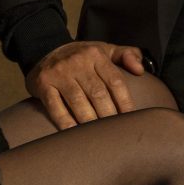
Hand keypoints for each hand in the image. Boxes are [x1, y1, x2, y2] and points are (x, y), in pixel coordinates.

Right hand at [26, 41, 147, 128]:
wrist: (45, 49)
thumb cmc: (82, 56)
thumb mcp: (105, 49)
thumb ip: (126, 55)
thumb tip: (140, 70)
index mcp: (95, 54)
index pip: (115, 81)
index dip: (124, 102)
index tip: (130, 118)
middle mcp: (77, 62)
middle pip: (98, 94)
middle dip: (108, 115)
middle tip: (114, 132)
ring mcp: (59, 73)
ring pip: (78, 102)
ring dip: (89, 121)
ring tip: (98, 135)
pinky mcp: (43, 84)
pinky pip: (56, 107)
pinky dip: (65, 122)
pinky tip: (74, 133)